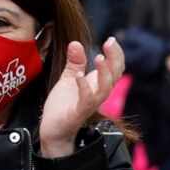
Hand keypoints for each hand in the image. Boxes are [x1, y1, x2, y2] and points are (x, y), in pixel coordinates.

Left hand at [39, 38, 124, 157]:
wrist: (53, 129)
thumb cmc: (63, 106)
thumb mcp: (69, 78)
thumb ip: (75, 62)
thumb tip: (76, 43)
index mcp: (98, 84)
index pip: (116, 68)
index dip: (117, 54)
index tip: (112, 40)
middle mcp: (98, 93)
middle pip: (115, 76)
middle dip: (114, 59)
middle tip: (109, 43)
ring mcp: (90, 103)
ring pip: (105, 88)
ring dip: (104, 73)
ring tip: (99, 57)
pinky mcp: (79, 112)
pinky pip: (87, 100)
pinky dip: (84, 87)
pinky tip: (79, 75)